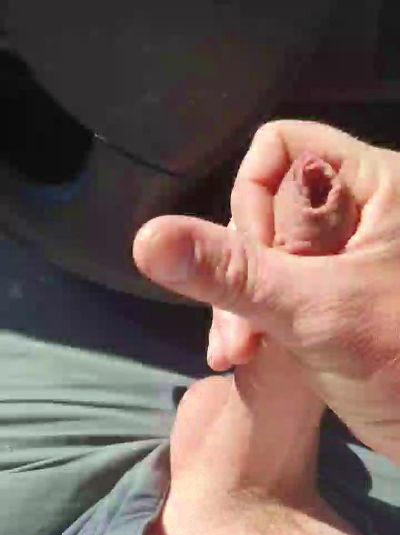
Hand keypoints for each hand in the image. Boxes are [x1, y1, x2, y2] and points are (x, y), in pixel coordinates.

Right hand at [133, 120, 399, 465]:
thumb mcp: (312, 312)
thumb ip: (231, 273)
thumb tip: (146, 238)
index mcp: (377, 184)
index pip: (281, 148)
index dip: (250, 202)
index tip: (257, 267)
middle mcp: (361, 207)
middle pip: (264, 206)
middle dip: (240, 271)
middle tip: (241, 337)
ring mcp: (343, 252)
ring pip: (262, 251)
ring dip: (238, 303)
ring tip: (238, 355)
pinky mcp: (332, 290)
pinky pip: (274, 283)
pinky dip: (252, 316)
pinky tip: (242, 356)